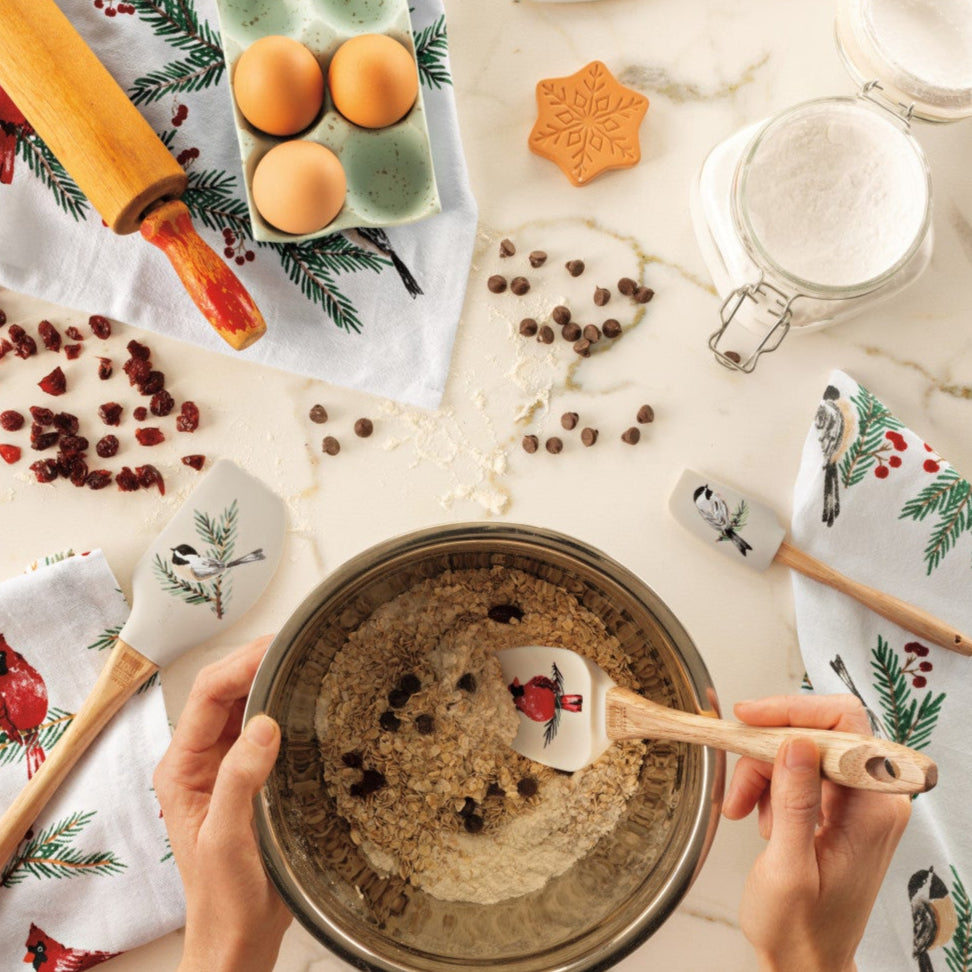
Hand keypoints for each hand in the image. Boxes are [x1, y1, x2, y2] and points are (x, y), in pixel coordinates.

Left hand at [154, 636, 290, 971]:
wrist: (239, 937)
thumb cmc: (227, 898)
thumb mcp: (227, 840)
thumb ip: (239, 780)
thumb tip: (263, 724)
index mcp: (183, 767)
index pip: (208, 696)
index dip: (241, 664)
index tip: (278, 646)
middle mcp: (202, 758)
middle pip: (226, 690)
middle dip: (258, 660)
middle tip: (300, 642)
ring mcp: (228, 764)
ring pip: (247, 703)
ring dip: (272, 678)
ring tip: (308, 656)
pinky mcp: (253, 774)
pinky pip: (267, 726)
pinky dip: (285, 704)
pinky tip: (309, 695)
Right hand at [723, 694, 911, 971]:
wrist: (802, 961)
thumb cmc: (800, 929)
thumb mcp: (788, 868)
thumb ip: (795, 802)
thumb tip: (795, 744)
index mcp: (874, 809)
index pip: (846, 725)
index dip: (795, 711)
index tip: (751, 716)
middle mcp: (872, 799)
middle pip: (815, 735)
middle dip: (766, 752)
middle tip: (736, 781)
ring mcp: (854, 802)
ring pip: (798, 751)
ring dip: (760, 773)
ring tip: (741, 810)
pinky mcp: (836, 807)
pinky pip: (795, 772)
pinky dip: (766, 786)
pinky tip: (758, 816)